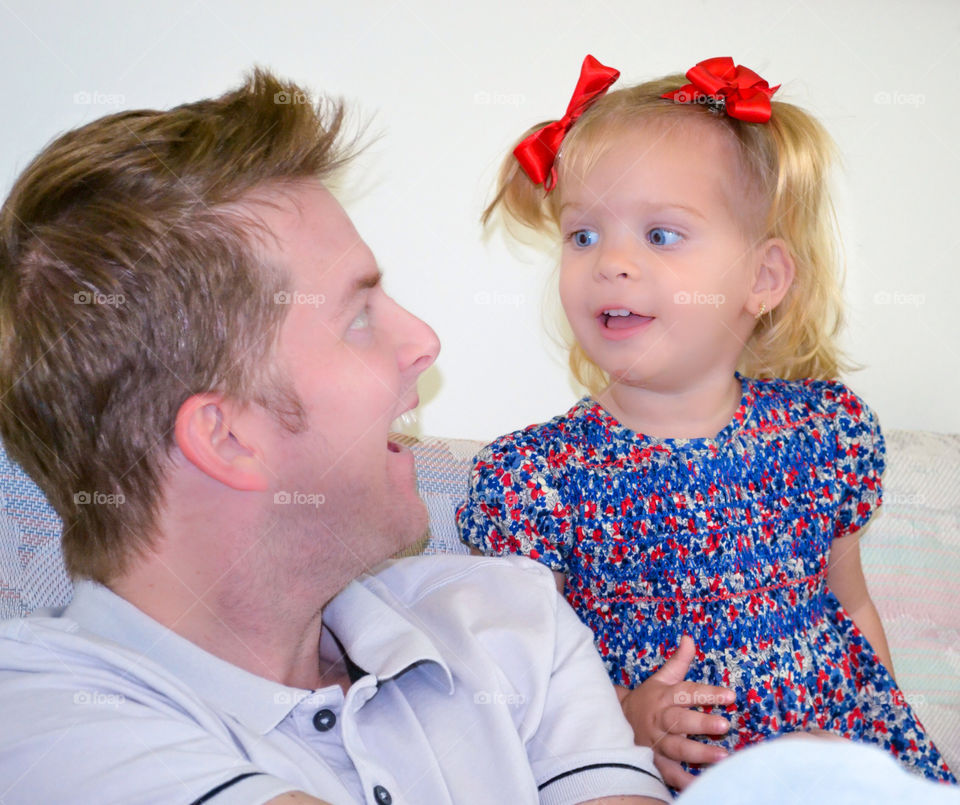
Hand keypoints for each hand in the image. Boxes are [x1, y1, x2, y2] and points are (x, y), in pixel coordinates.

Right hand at [620, 635, 735, 790]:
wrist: (614, 723)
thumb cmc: (646, 701)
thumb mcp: (660, 679)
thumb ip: (678, 661)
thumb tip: (689, 638)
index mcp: (664, 697)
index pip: (687, 692)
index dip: (708, 693)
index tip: (731, 695)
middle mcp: (661, 719)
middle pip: (680, 720)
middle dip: (701, 722)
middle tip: (725, 725)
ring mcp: (656, 742)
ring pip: (677, 747)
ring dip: (699, 753)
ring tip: (723, 757)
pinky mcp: (654, 762)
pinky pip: (669, 773)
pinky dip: (683, 780)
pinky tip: (701, 785)